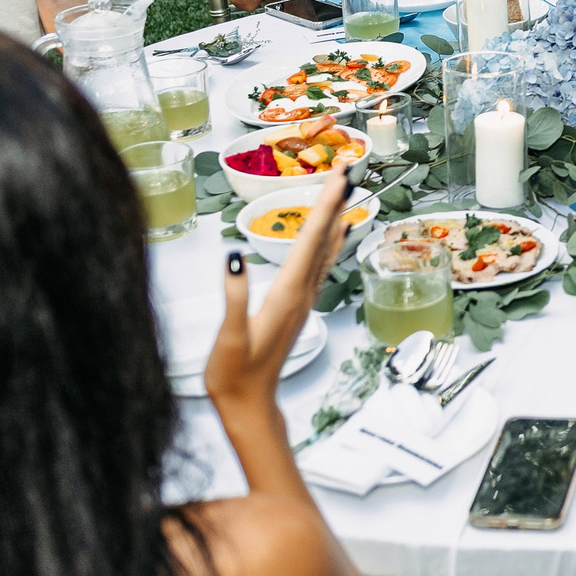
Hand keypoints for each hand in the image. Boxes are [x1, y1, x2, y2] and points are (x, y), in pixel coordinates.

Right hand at [204, 176, 346, 428]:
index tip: (337, 177)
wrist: (249, 406)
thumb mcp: (229, 338)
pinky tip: (334, 235)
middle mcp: (301, 294)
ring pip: (324, 251)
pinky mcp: (297, 308)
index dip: (323, 206)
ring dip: (334, 219)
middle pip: (322, 239)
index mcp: (286, 294)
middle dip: (334, 202)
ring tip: (345, 192)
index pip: (309, 240)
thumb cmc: (233, 376)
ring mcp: (302, 301)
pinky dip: (328, 244)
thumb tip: (233, 257)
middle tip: (347, 168)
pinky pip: (320, 266)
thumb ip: (233, 299)